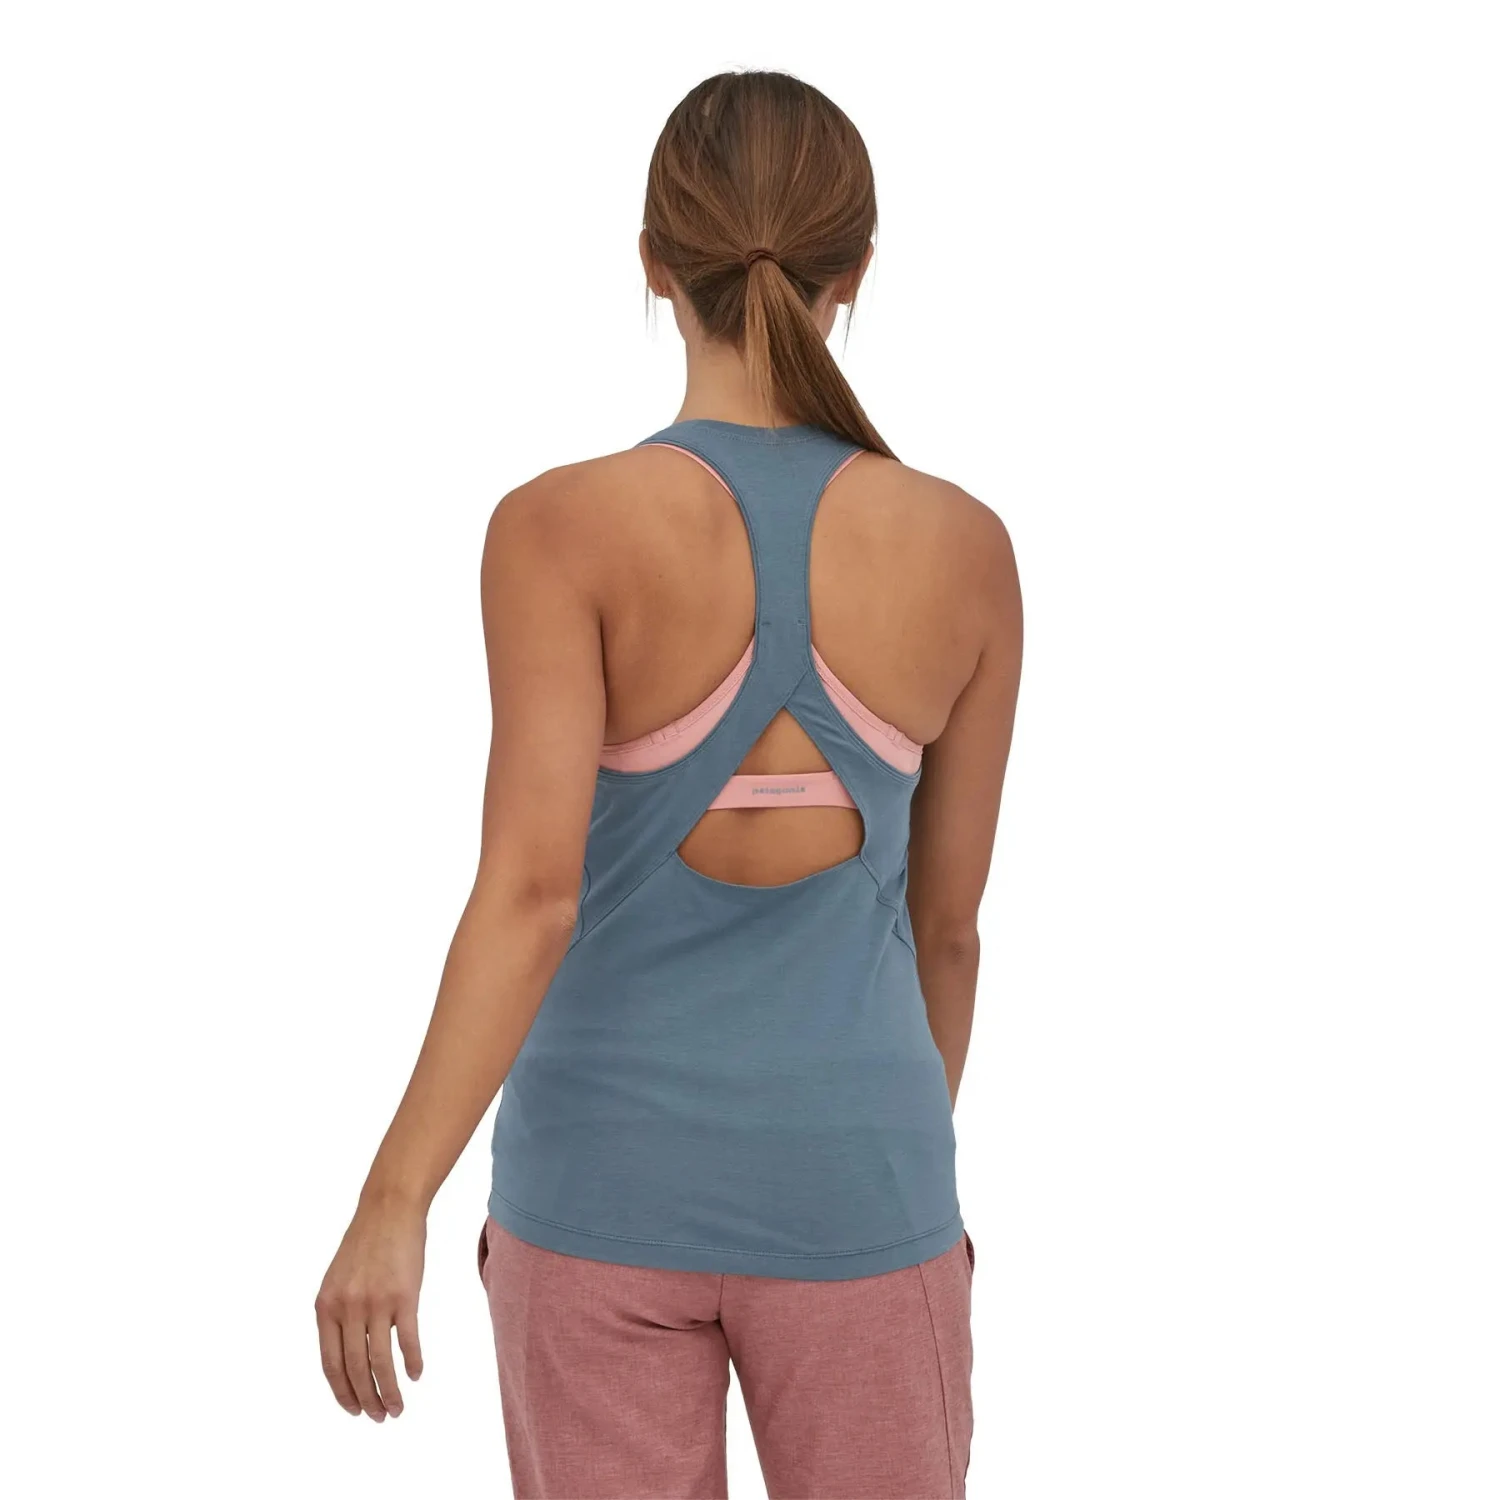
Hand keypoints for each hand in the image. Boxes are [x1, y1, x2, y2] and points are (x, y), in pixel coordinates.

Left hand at [315, 1201, 426, 1420]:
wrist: (389, 1209)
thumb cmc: (366, 1243)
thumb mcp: (338, 1280)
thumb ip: (338, 1315)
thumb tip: (346, 1355)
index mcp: (325, 1307)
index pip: (330, 1364)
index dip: (342, 1393)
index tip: (355, 1410)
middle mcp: (347, 1308)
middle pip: (355, 1369)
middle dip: (368, 1399)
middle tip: (381, 1417)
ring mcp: (376, 1303)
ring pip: (380, 1362)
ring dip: (390, 1391)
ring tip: (399, 1408)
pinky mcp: (404, 1296)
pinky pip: (407, 1340)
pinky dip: (412, 1362)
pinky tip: (416, 1374)